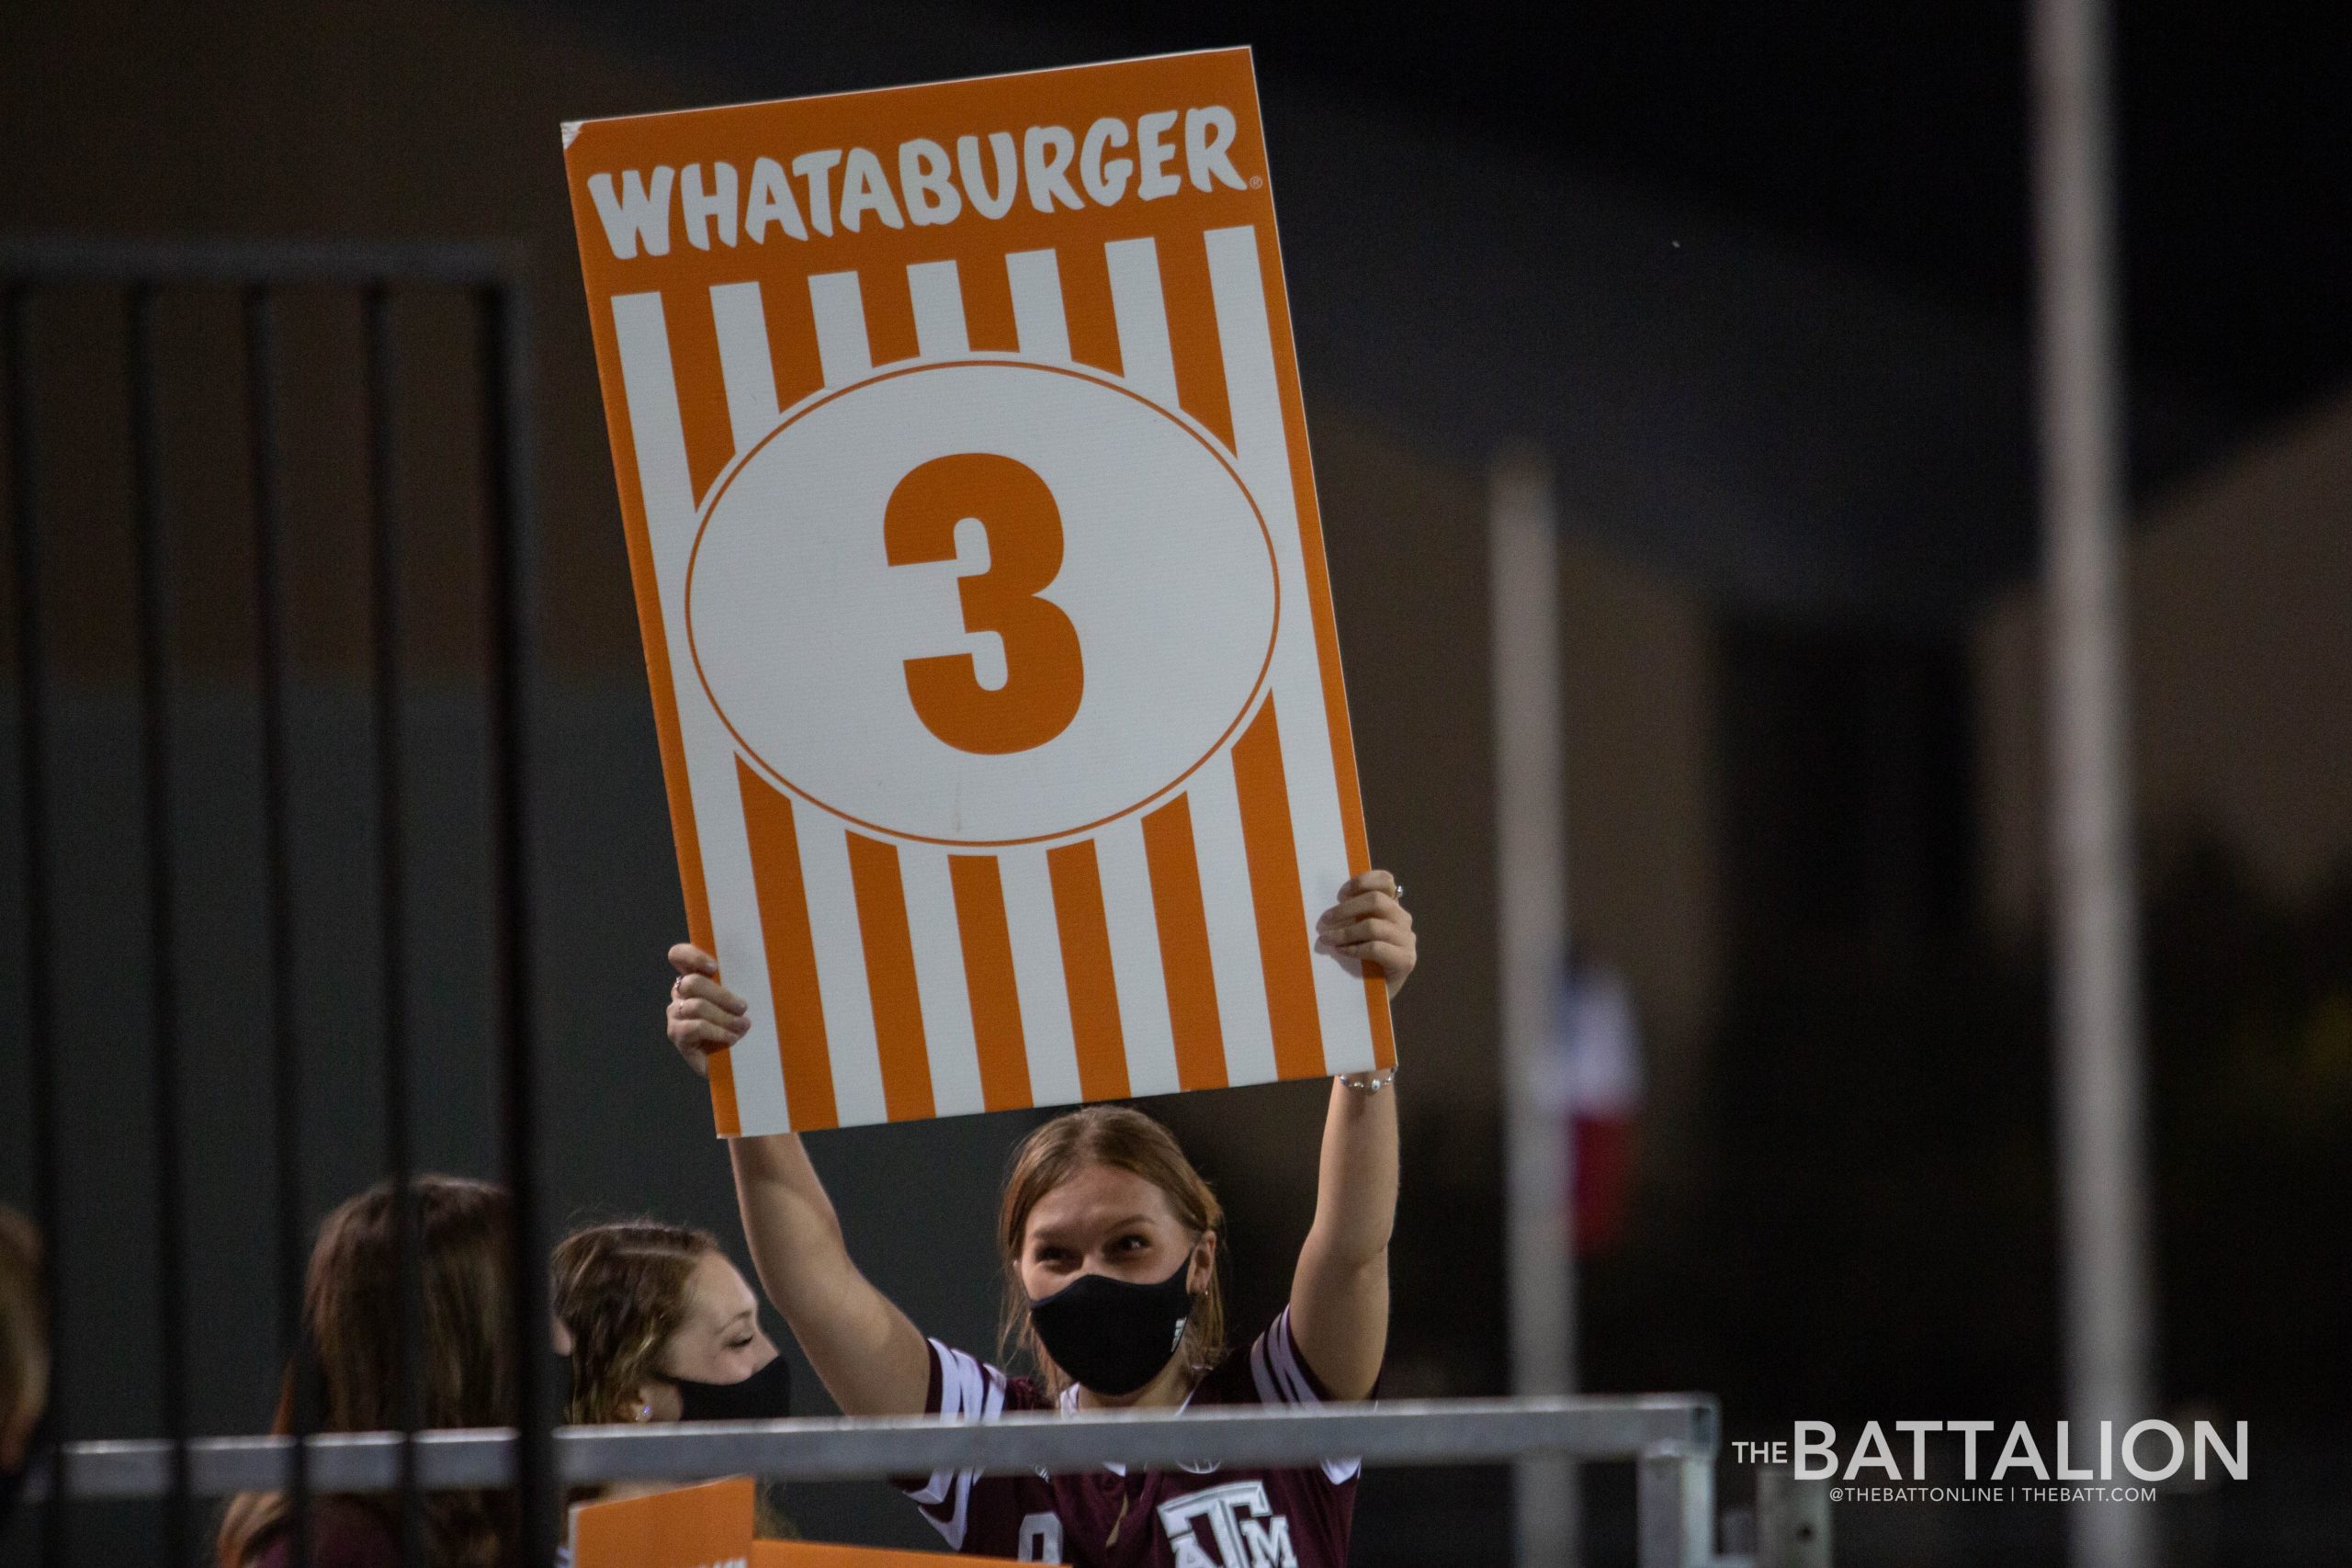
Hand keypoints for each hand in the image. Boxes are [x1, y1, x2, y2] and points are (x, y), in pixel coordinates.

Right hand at [666, 943, 749, 1077]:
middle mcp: (680, 994)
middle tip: (743, 1007)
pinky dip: (717, 1032)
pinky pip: (696, 1027)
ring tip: (743, 1026)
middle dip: (722, 995)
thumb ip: (738, 983)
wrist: (736, 1062)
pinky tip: (731, 1039)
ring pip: (697, 1006)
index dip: (692, 956)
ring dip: (724, 1017)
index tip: (714, 966)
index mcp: (694, 977)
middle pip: (692, 982)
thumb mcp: (740, 1000)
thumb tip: (754, 970)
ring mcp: (676, 1014)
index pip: (678, 955)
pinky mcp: (677, 1034)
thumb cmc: (741, 1024)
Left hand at [1315, 870, 1415, 998]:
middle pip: (1376, 900)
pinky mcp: (1406, 960)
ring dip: (1345, 932)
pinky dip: (1354, 948)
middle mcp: (1403, 920)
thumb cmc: (1359, 964)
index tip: (1340, 893)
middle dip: (1346, 909)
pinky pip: (1376, 947)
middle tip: (1324, 920)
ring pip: (1373, 925)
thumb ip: (1350, 917)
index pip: (1386, 881)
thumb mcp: (1355, 934)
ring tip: (1327, 940)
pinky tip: (1341, 952)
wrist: (1372, 1000)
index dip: (1363, 881)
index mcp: (1392, 908)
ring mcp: (1407, 940)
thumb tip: (1326, 908)